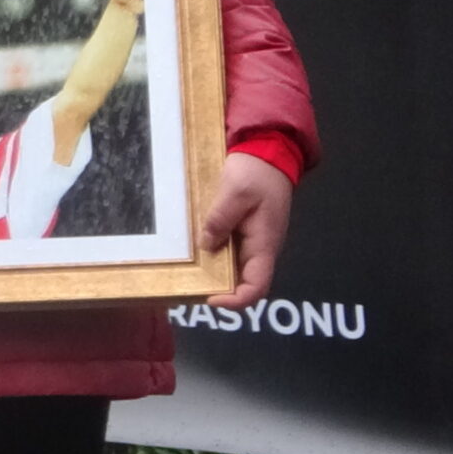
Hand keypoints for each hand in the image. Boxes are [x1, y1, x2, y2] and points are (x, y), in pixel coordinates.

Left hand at [201, 151, 291, 308]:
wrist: (266, 152)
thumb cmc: (255, 172)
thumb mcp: (235, 192)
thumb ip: (220, 219)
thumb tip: (206, 246)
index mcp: (264, 244)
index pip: (257, 286)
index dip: (236, 301)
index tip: (210, 300)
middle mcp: (260, 248)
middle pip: (242, 281)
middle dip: (218, 289)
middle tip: (188, 286)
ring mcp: (251, 240)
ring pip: (233, 268)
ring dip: (212, 273)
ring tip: (185, 272)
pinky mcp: (242, 231)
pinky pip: (227, 251)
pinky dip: (211, 256)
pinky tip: (191, 251)